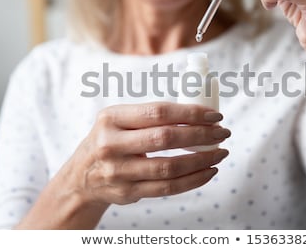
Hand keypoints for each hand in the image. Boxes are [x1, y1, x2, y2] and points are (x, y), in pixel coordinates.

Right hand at [69, 102, 229, 206]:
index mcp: (112, 118)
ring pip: (169, 166)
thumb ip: (150, 116)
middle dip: (201, 135)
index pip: (158, 112)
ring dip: (202, 160)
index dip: (191, 113)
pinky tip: (209, 171)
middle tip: (223, 133)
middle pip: (166, 138)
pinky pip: (167, 188)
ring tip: (221, 152)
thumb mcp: (119, 120)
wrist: (81, 176)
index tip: (215, 115)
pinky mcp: (127, 192)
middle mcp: (111, 144)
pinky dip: (193, 180)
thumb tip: (198, 114)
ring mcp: (119, 171)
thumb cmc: (110, 140)